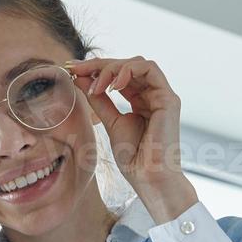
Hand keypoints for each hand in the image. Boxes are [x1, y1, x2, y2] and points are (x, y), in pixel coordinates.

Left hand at [67, 56, 188, 197]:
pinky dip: (128, 70)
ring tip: (96, 85)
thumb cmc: (133, 158)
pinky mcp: (168, 98)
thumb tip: (80, 77)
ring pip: (137, 63)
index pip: (119, 75)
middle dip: (100, 65)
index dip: (96, 69)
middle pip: (127, 65)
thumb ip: (98, 99)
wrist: (148, 177)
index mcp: (140, 101)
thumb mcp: (109, 122)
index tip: (73, 70)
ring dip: (112, 68)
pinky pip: (149, 69)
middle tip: (77, 70)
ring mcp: (162, 96)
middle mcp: (153, 95)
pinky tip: (112, 86)